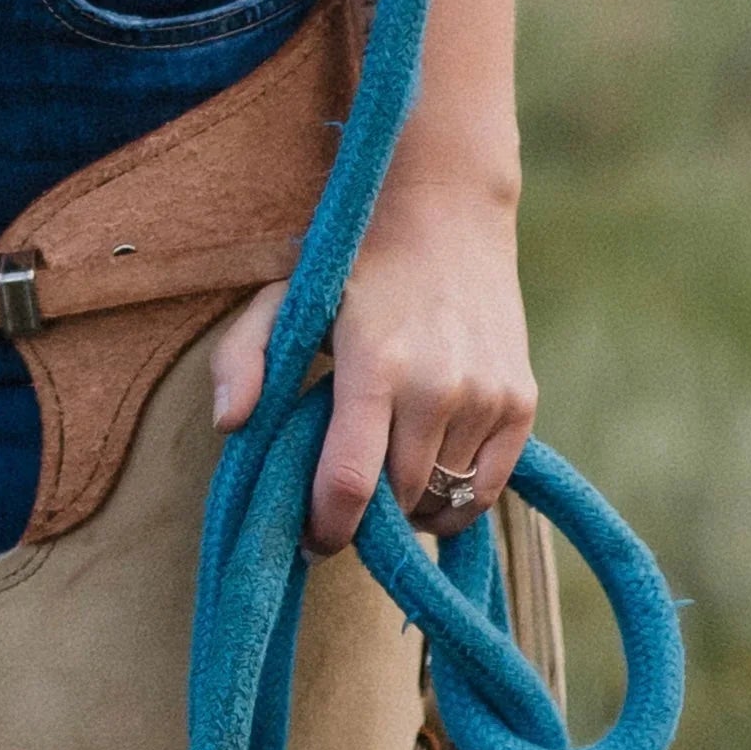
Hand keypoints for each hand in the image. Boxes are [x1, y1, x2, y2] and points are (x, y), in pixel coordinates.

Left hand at [210, 168, 534, 557]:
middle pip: (397, 500)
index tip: (310, 537)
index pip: (350, 484)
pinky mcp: (521, 402)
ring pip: (442, 500)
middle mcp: (436, 386)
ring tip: (386, 468)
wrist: (447, 212)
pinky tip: (428, 467)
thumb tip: (229, 423)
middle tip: (345, 492)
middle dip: (366, 515)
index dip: (326, 528)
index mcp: (373, 365)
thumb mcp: (285, 296)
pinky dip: (455, 497)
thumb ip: (243, 356)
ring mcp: (486, 396)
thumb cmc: (355, 262)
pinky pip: (485, 491)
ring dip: (409, 502)